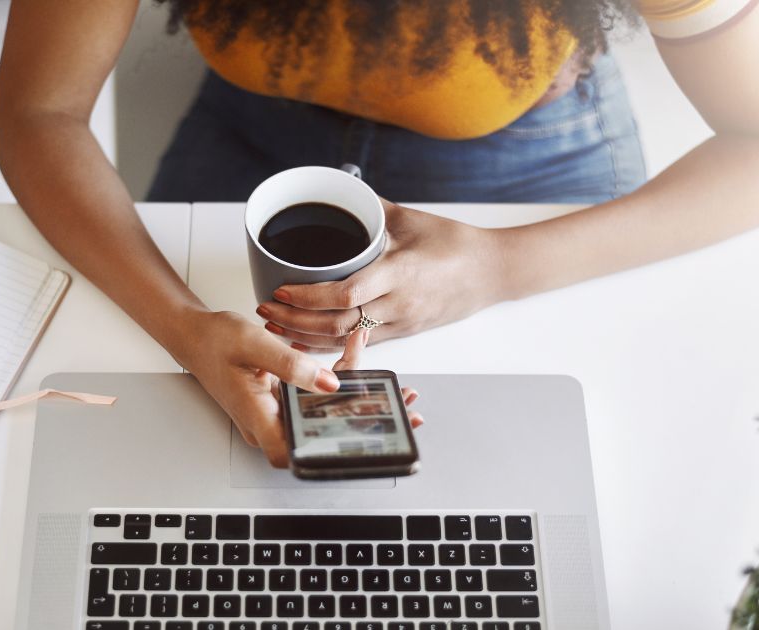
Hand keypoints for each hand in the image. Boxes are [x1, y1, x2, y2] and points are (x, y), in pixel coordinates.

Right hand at [181, 311, 421, 466]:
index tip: (370, 441)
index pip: (299, 455)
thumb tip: (332, 384)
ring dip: (356, 398)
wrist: (195, 335)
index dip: (335, 453)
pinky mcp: (280, 402)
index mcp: (259, 418)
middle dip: (363, 420)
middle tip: (402, 406)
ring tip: (392, 386)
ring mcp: (274, 415)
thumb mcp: (256, 345)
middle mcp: (268, 424)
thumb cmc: (215, 341)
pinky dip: (337, 382)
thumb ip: (293, 365)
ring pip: (322, 415)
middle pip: (322, 433)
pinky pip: (313, 400)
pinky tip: (355, 360)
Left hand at [255, 201, 502, 349]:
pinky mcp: (404, 332)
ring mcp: (401, 322)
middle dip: (296, 321)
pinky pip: (361, 345)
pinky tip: (306, 342)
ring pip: (346, 340)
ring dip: (306, 337)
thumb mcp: (411, 219)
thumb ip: (372, 210)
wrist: (493, 271)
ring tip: (276, 328)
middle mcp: (398, 304)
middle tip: (266, 310)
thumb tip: (341, 193)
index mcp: (399, 273)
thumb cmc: (455, 243)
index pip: (345, 294)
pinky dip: (330, 345)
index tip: (282, 290)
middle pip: (337, 323)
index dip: (308, 298)